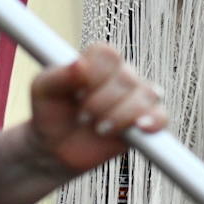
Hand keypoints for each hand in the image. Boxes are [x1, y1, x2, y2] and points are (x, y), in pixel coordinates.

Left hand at [24, 44, 166, 177]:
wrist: (55, 148)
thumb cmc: (50, 113)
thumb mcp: (42, 91)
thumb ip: (59, 76)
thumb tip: (79, 64)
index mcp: (98, 60)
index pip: (109, 55)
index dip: (95, 76)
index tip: (77, 94)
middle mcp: (121, 74)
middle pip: (126, 78)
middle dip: (102, 103)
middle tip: (82, 118)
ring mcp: (136, 97)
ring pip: (146, 95)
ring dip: (122, 115)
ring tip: (100, 129)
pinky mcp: (145, 121)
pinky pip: (161, 116)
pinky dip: (154, 121)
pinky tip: (140, 128)